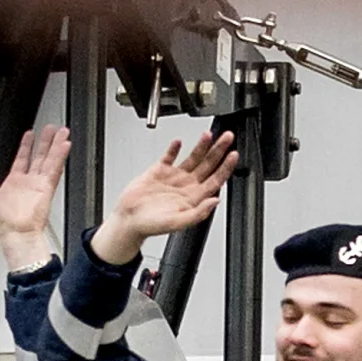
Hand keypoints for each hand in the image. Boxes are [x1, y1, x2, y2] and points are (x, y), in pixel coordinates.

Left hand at [0, 122, 71, 271]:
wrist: (16, 234)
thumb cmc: (2, 222)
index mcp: (14, 183)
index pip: (22, 159)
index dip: (26, 146)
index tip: (29, 134)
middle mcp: (28, 183)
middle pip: (39, 157)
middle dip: (44, 142)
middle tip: (50, 129)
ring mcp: (39, 184)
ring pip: (49, 159)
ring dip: (55, 145)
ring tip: (61, 132)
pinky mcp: (47, 187)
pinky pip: (55, 168)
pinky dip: (60, 156)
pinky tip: (64, 145)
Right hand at [93, 132, 237, 266]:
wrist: (128, 220)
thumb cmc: (151, 225)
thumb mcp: (176, 223)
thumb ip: (198, 213)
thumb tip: (215, 201)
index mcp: (194, 198)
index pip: (215, 179)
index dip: (225, 167)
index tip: (233, 155)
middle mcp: (186, 185)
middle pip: (208, 165)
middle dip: (219, 150)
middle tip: (227, 137)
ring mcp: (173, 177)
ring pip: (192, 158)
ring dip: (201, 146)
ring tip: (208, 134)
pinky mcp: (158, 171)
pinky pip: (169, 156)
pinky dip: (174, 148)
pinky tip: (179, 142)